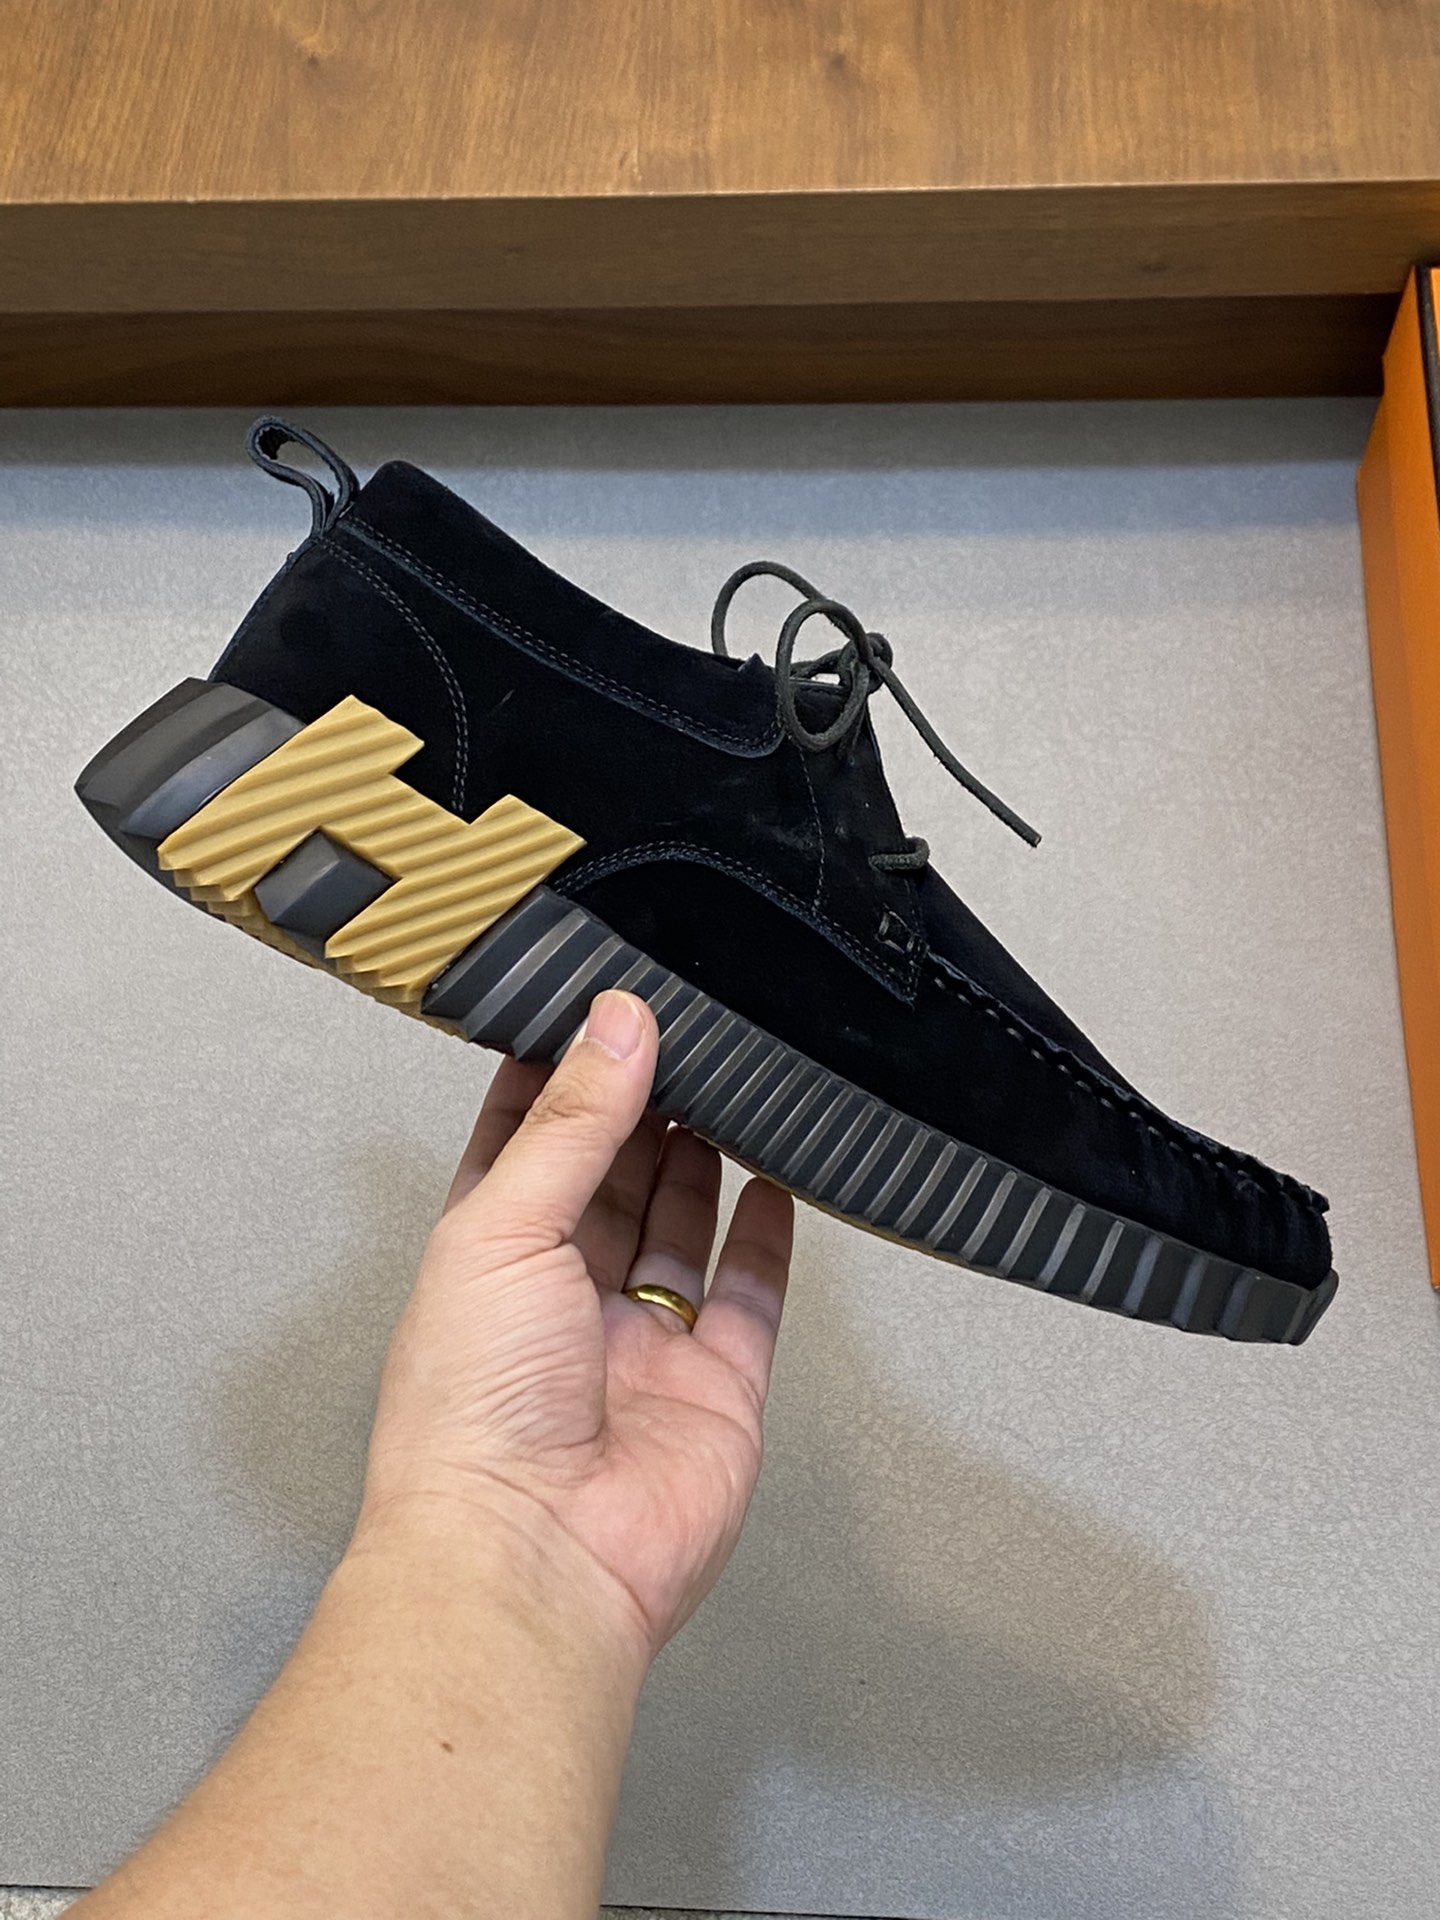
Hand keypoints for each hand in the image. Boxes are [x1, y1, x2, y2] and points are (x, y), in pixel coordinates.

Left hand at [357, 988, 793, 1656]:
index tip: (597, 1011)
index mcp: (486, 1258)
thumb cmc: (471, 1419)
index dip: (557, 1078)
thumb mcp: (504, 1228)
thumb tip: (617, 1025)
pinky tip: (776, 1180)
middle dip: (643, 1106)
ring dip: (705, 1158)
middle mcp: (561, 1300)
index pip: (521, 1143)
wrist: (534, 1559)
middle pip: (612, 1178)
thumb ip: (572, 1124)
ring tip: (734, 1081)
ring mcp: (642, 1345)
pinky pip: (749, 1298)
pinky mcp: (715, 1390)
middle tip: (684, 1031)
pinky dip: (765, 1237)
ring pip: (683, 1228)